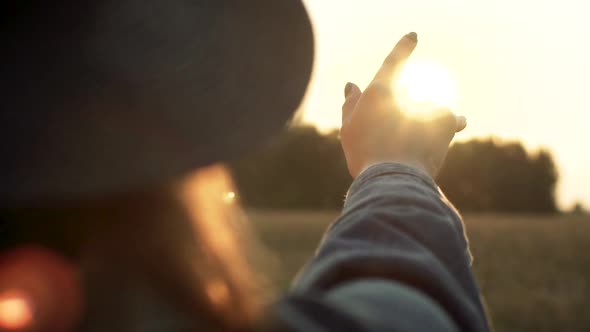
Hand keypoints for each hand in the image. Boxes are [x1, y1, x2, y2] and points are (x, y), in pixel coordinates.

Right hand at [340, 32, 466, 177]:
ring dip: (425, 119)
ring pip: (428, 107)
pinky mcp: (448, 118)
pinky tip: (444, 135)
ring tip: (418, 141)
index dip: (404, 47)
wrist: (395, 178)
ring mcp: (428, 103)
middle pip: (408, 95)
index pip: (394, 61)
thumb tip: (352, 84)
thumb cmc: (366, 154)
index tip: (413, 37)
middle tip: (394, 135)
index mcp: (380, 90)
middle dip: (405, 110)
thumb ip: (351, 104)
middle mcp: (407, 92)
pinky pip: (452, 119)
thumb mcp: (349, 129)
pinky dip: (449, 125)